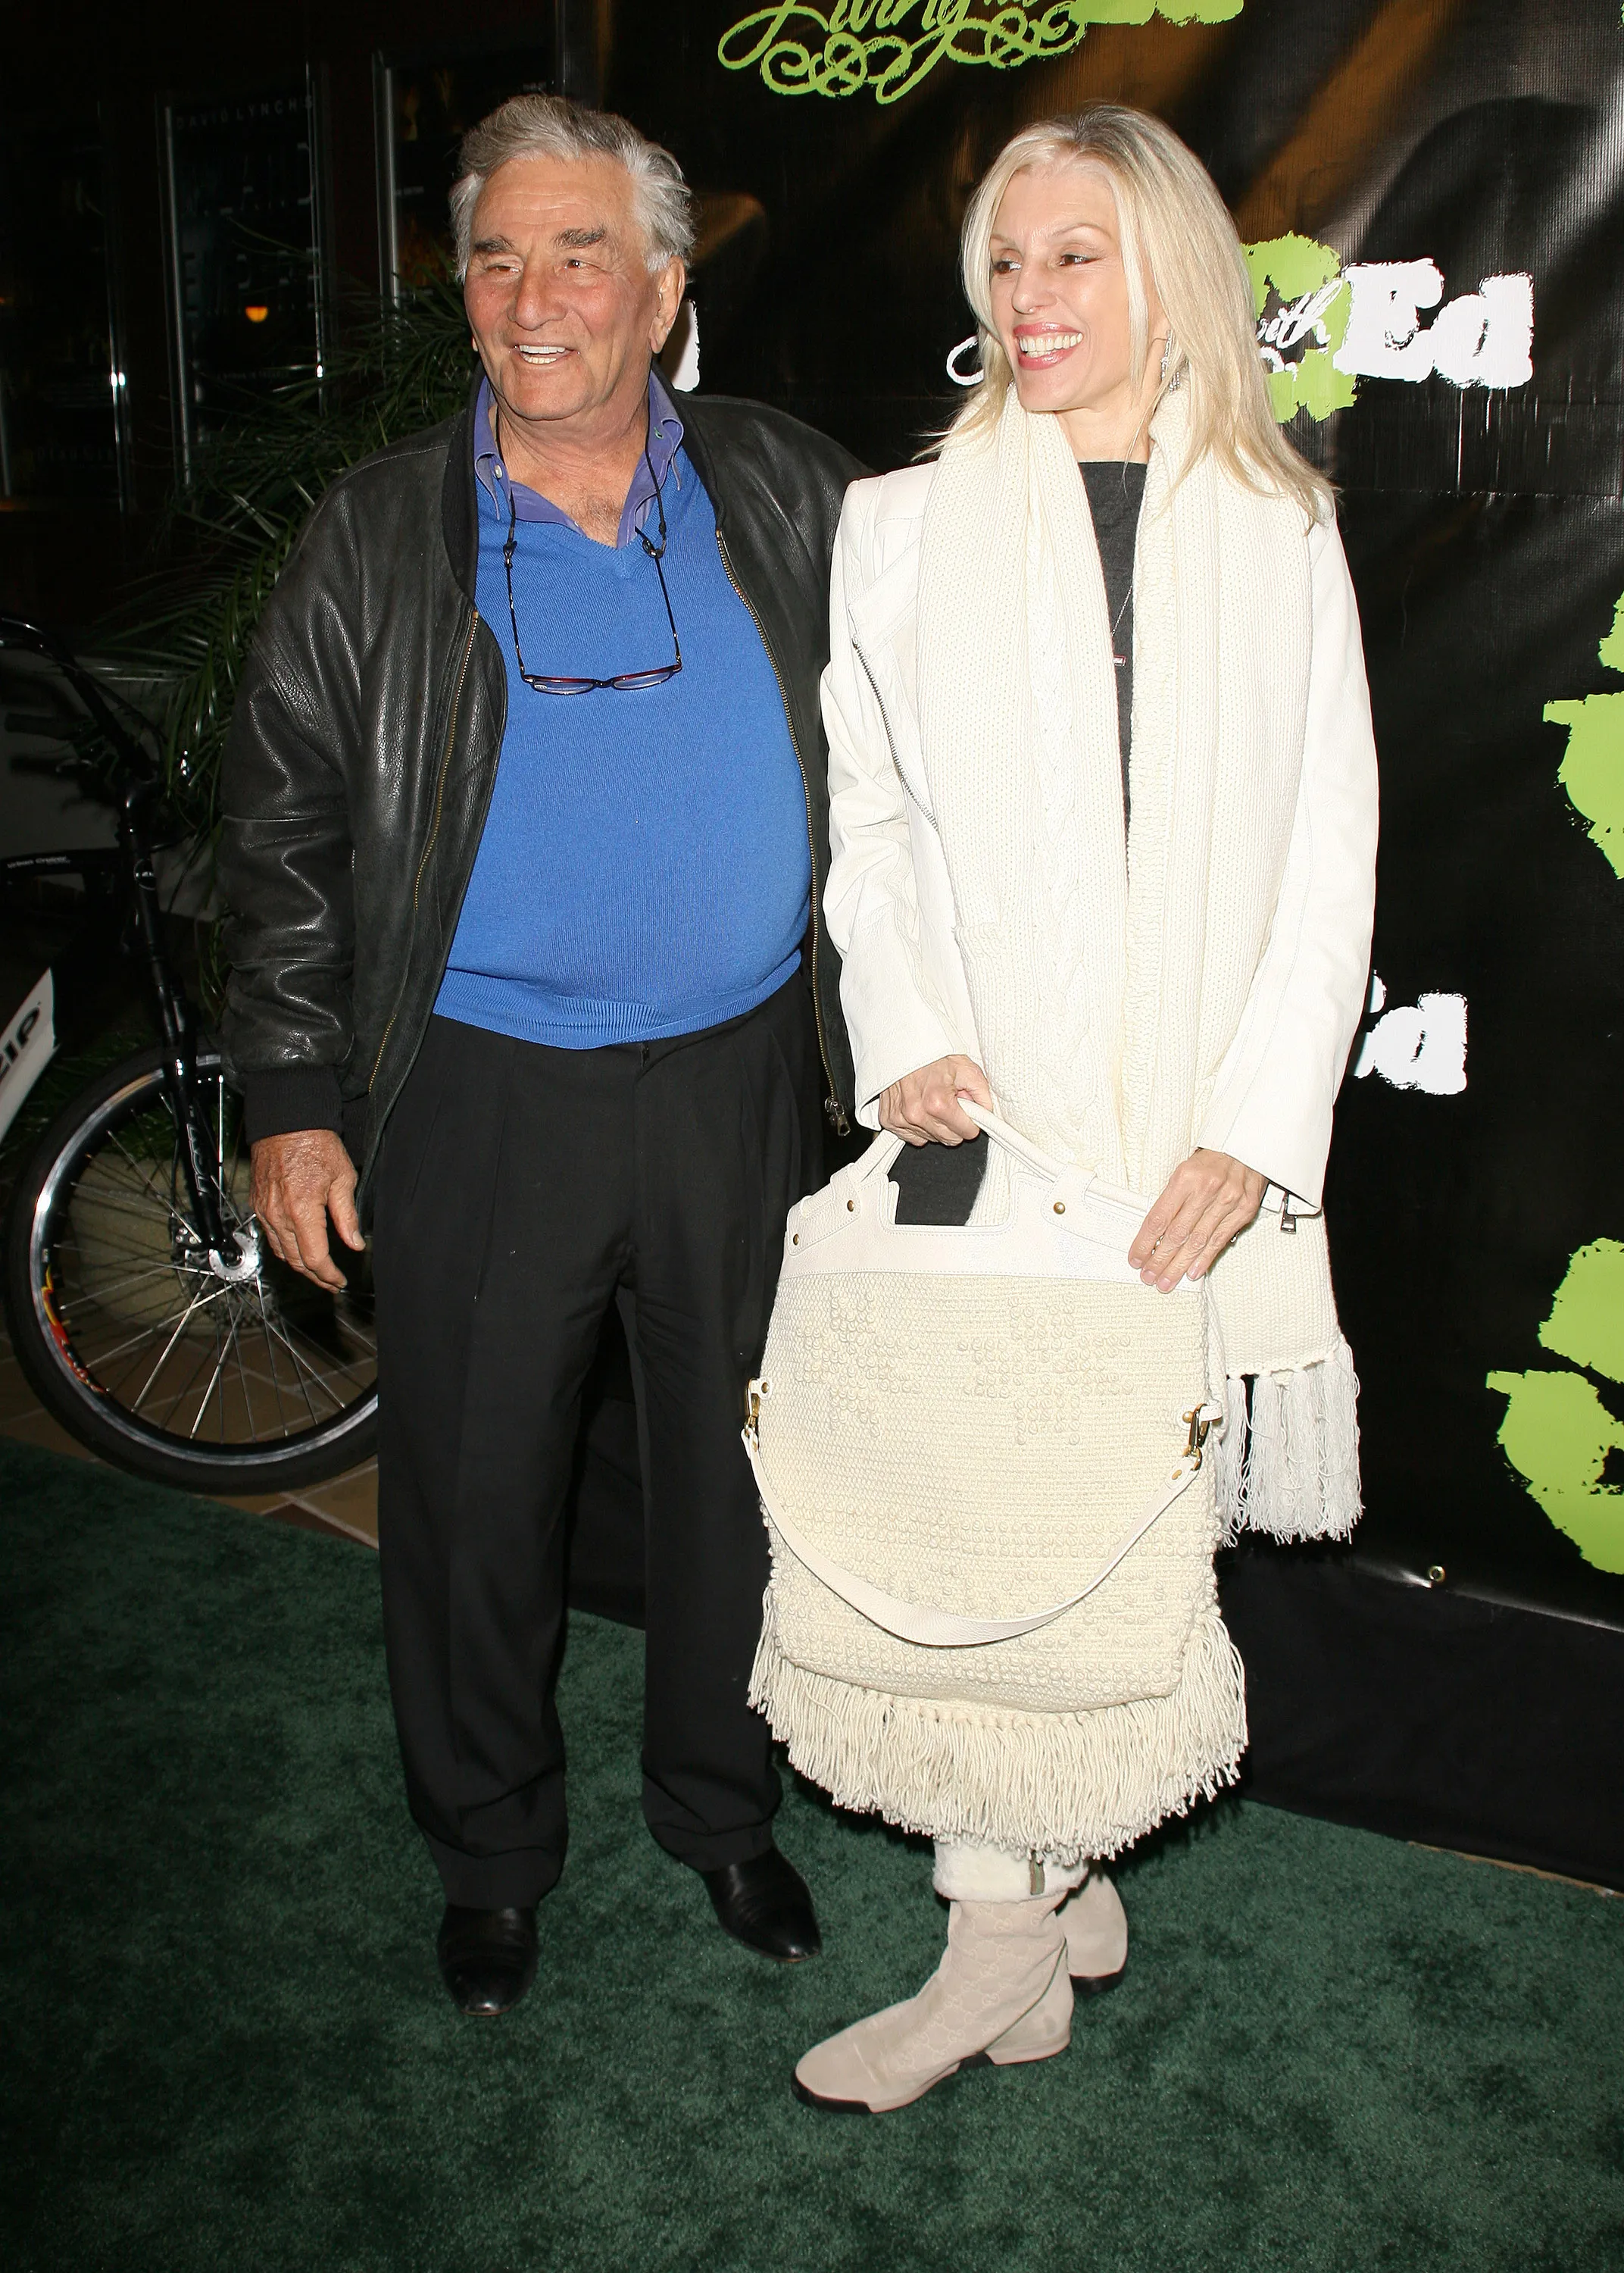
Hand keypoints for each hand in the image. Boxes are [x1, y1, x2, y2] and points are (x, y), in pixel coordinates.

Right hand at [250, 1129, 362, 1290]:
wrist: (286, 1122)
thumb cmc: (315, 1144)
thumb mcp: (342, 1179)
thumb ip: (347, 1217)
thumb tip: (356, 1243)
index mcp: (301, 1211)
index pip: (315, 1258)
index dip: (328, 1275)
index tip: (340, 1282)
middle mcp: (278, 1215)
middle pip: (296, 1261)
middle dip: (315, 1276)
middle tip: (332, 1283)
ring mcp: (264, 1211)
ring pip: (281, 1252)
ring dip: (300, 1265)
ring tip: (319, 1271)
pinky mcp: (258, 1205)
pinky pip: (271, 1236)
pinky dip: (286, 1248)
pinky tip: (300, 1249)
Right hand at [877, 1054, 993, 1145]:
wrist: (901, 1043)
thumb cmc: (930, 1053)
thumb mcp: (966, 1068)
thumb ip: (982, 1094)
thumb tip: (987, 1113)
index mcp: (938, 1103)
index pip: (967, 1133)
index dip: (971, 1121)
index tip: (967, 1112)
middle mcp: (917, 1114)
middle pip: (949, 1139)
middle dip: (954, 1123)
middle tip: (949, 1102)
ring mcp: (901, 1119)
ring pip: (931, 1138)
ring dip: (935, 1124)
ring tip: (932, 1100)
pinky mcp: (889, 1120)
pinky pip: (912, 1136)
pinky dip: (918, 1125)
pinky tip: (919, 1106)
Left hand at [1128, 1148, 1264, 1291]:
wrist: (1247, 1147)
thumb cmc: (1212, 1160)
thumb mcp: (1183, 1171)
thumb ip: (1171, 1200)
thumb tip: (1154, 1233)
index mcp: (1185, 1178)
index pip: (1158, 1218)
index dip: (1145, 1242)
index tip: (1136, 1258)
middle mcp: (1206, 1190)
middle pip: (1177, 1234)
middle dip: (1159, 1260)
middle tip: (1148, 1276)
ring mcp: (1227, 1201)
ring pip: (1197, 1241)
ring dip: (1179, 1265)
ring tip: (1166, 1280)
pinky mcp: (1243, 1210)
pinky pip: (1220, 1240)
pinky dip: (1205, 1259)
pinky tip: (1193, 1272)